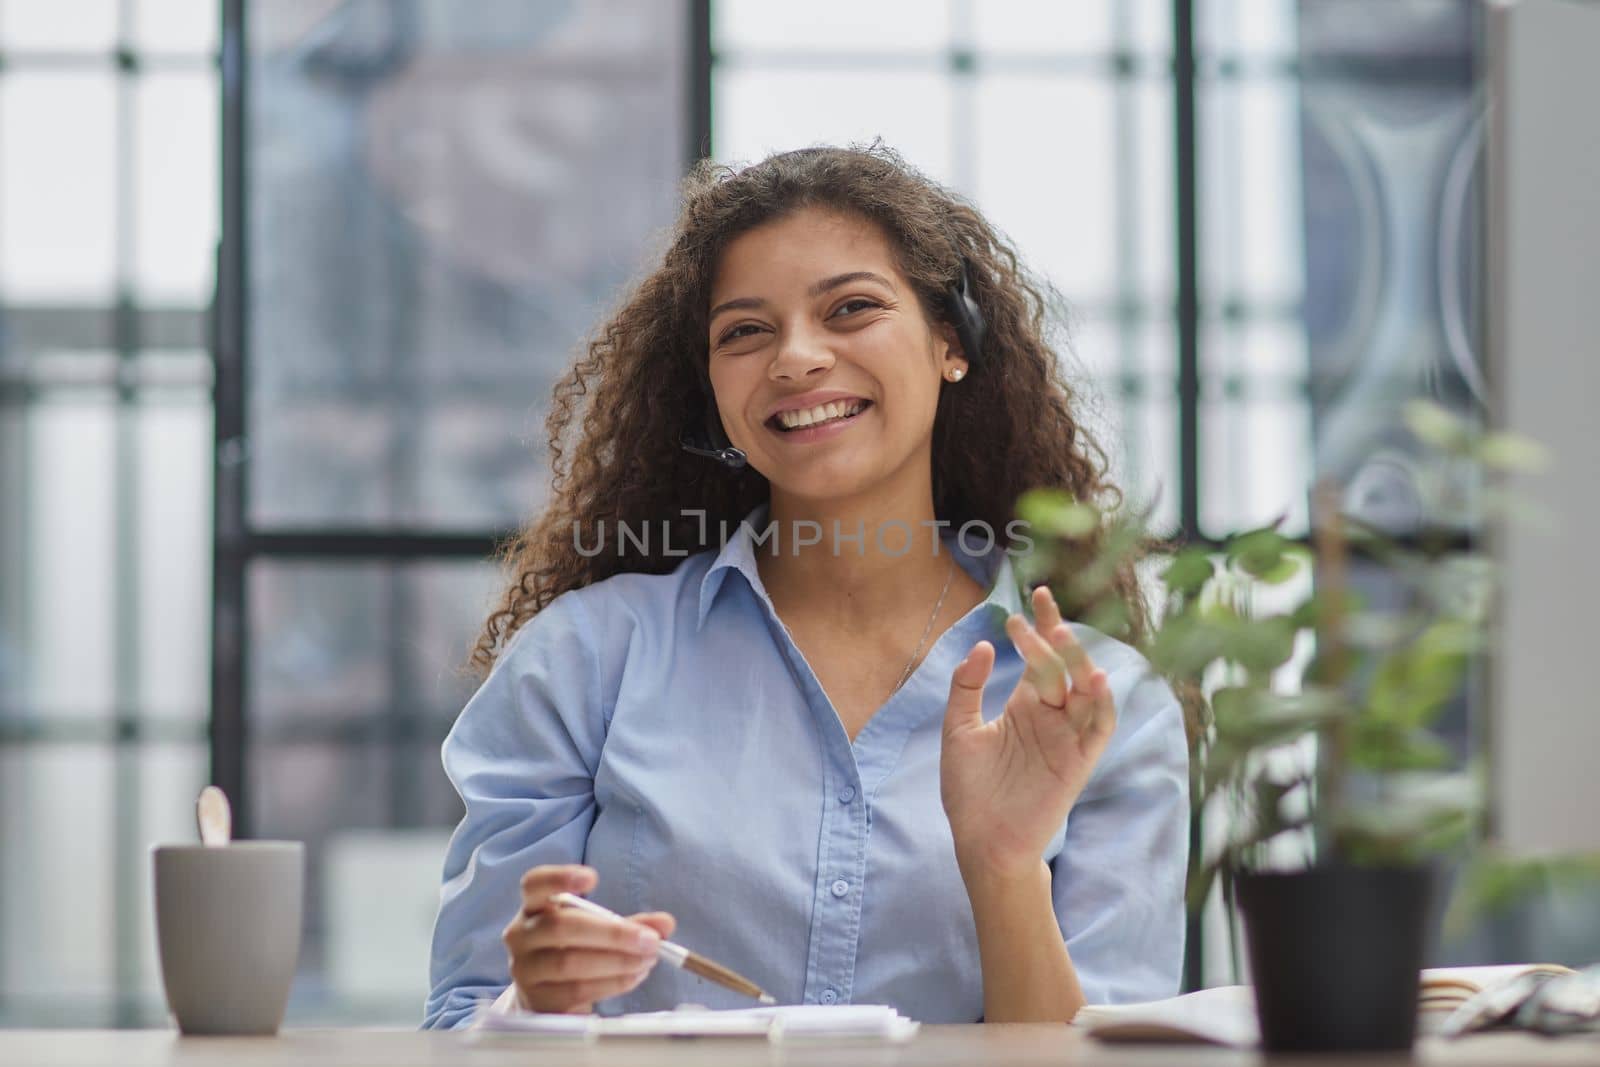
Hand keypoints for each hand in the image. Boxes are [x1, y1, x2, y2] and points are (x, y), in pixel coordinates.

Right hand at [502, 865, 675, 1013]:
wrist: (548, 996)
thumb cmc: (574, 950)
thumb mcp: (597, 929)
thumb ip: (631, 923)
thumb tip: (666, 923)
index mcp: (533, 907)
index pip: (535, 884)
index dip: (560, 878)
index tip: (593, 877)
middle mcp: (521, 935)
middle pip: (561, 926)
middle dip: (612, 933)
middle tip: (650, 939)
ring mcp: (524, 970)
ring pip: (570, 962)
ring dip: (618, 961)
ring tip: (648, 959)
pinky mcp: (537, 1000)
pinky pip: (577, 990)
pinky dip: (612, 983)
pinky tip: (634, 976)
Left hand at [940, 585, 1116, 880]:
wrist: (981, 842)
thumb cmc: (970, 791)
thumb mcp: (957, 730)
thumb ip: (966, 688)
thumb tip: (983, 646)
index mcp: (1025, 705)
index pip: (1041, 657)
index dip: (1043, 625)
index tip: (1037, 594)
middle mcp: (1051, 716)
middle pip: (1063, 667)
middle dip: (1054, 637)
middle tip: (1038, 612)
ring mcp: (1067, 737)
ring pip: (1086, 691)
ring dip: (1080, 663)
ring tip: (1061, 639)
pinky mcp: (1079, 761)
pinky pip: (1099, 727)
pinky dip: (1102, 703)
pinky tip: (1094, 680)